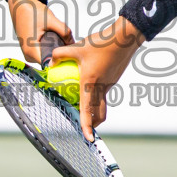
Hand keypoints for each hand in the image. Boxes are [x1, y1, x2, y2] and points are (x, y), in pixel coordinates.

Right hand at [7, 0, 72, 63]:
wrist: (20, 4)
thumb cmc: (32, 11)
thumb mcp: (50, 20)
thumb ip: (64, 31)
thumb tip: (73, 42)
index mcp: (31, 51)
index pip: (49, 64)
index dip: (61, 61)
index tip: (70, 56)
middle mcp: (28, 55)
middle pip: (49, 61)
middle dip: (60, 53)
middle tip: (69, 45)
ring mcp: (28, 52)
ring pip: (46, 56)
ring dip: (55, 49)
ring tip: (63, 40)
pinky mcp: (30, 48)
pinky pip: (43, 51)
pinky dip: (50, 46)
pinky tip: (56, 38)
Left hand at [51, 16, 143, 139]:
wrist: (125, 37)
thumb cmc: (102, 43)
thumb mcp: (77, 47)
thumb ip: (60, 55)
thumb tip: (50, 62)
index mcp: (91, 83)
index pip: (88, 111)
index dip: (87, 127)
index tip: (89, 139)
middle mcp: (102, 87)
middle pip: (99, 113)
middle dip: (93, 123)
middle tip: (85, 126)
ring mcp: (110, 84)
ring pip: (102, 102)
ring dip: (95, 109)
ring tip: (84, 105)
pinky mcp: (113, 78)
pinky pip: (104, 90)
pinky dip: (97, 93)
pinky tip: (90, 80)